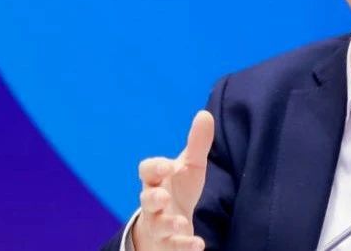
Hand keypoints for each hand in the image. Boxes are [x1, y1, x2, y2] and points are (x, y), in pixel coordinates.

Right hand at [132, 111, 214, 250]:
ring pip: (157, 225)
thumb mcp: (189, 167)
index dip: (155, 168)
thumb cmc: (178, 189)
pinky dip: (184, 246)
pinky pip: (173, 246)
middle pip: (146, 200)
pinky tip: (198, 244)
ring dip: (168, 224)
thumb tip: (205, 113)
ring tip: (181, 224)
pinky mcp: (168, 243)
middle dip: (152, 199)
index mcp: (156, 180)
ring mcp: (159, 224)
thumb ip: (197, 144)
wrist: (169, 224)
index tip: (168, 165)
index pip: (147, 171)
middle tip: (163, 197)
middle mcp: (153, 203)